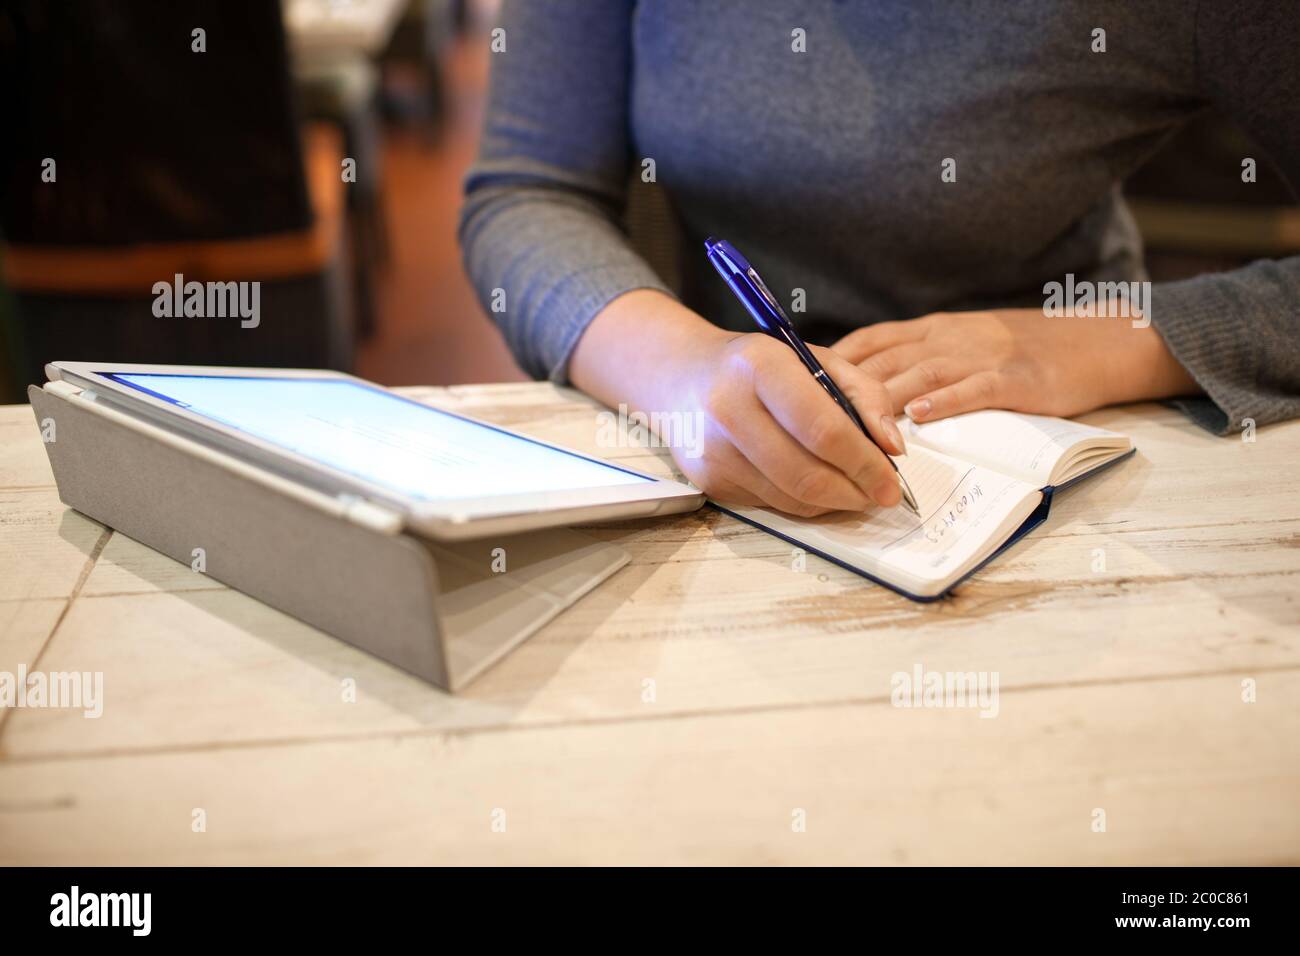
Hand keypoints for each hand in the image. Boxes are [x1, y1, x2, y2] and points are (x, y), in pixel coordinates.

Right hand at [569, 290, 904, 516]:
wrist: (682, 377)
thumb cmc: (758, 366)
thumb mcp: (814, 358)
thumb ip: (864, 393)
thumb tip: (892, 447)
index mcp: (761, 367)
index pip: (824, 429)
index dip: (865, 462)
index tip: (892, 480)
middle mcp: (729, 409)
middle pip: (807, 474)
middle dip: (855, 492)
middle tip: (880, 495)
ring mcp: (713, 450)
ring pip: (791, 498)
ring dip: (833, 503)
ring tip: (854, 490)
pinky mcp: (707, 480)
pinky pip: (770, 504)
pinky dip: (804, 502)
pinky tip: (814, 484)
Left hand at [831, 309, 1198, 422]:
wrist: (1093, 342)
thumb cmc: (1020, 350)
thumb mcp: (960, 342)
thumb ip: (915, 357)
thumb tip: (861, 385)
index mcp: (932, 329)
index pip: (868, 343)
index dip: (830, 365)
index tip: (796, 387)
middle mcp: (947, 337)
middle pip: (883, 362)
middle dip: (843, 391)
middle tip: (808, 419)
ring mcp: (980, 356)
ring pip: (918, 376)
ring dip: (882, 402)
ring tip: (851, 427)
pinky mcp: (1013, 378)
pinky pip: (972, 389)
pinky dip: (944, 402)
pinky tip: (920, 418)